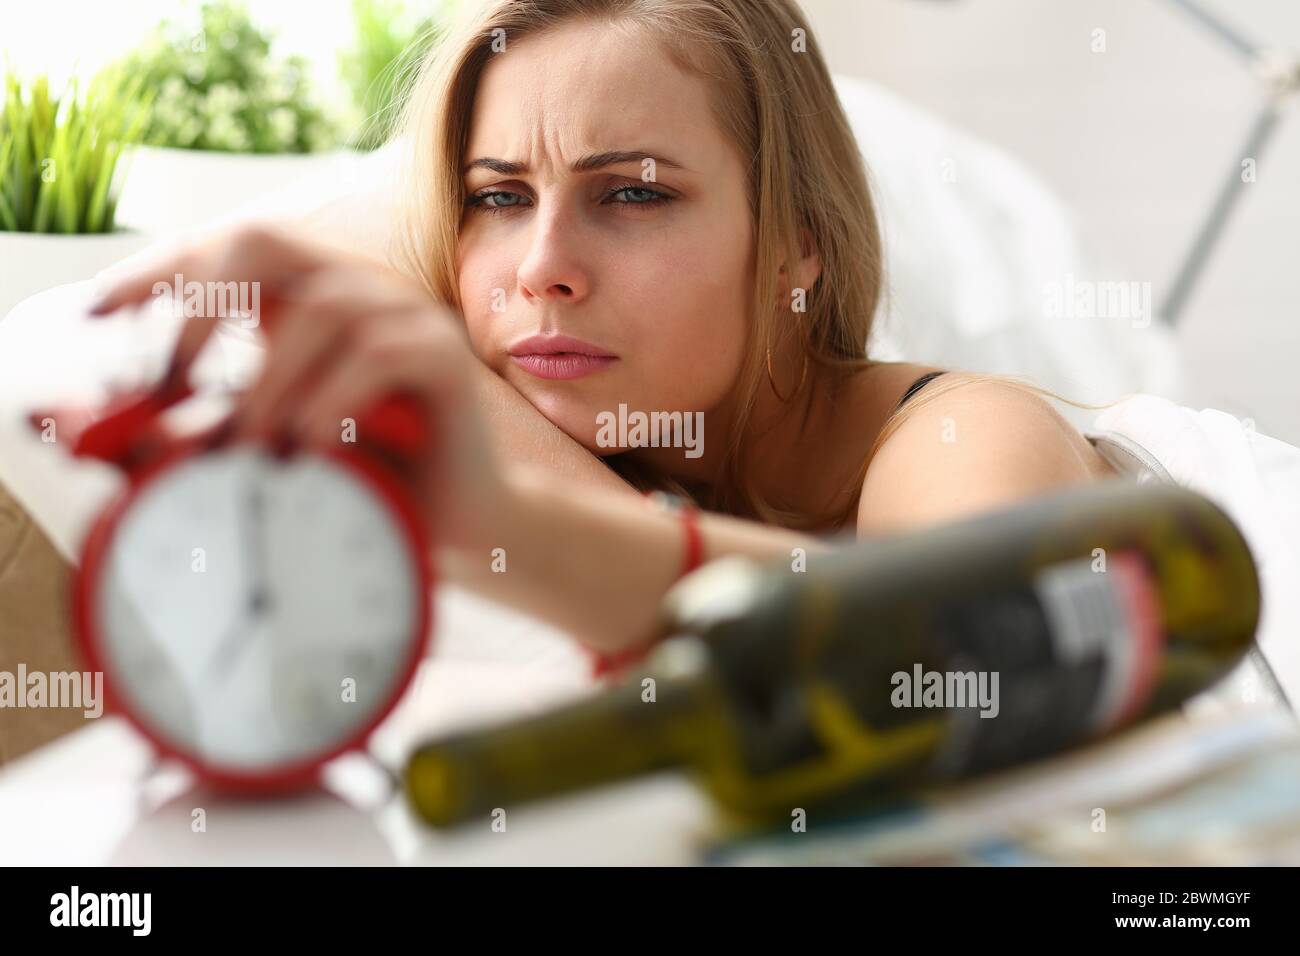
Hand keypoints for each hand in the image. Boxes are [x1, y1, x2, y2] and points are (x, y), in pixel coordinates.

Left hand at [89, 223, 506, 551]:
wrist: (461, 520)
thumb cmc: (366, 480)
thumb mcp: (275, 448)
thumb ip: (212, 430)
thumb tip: (121, 435)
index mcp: (307, 301)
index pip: (223, 254)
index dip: (157, 273)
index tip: (99, 315)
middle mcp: (355, 292)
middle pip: (265, 242)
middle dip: (202, 306)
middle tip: (171, 382)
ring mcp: (404, 316)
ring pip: (321, 308)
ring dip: (269, 382)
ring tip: (251, 448)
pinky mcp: (443, 355)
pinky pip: (379, 353)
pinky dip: (330, 399)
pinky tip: (308, 447)